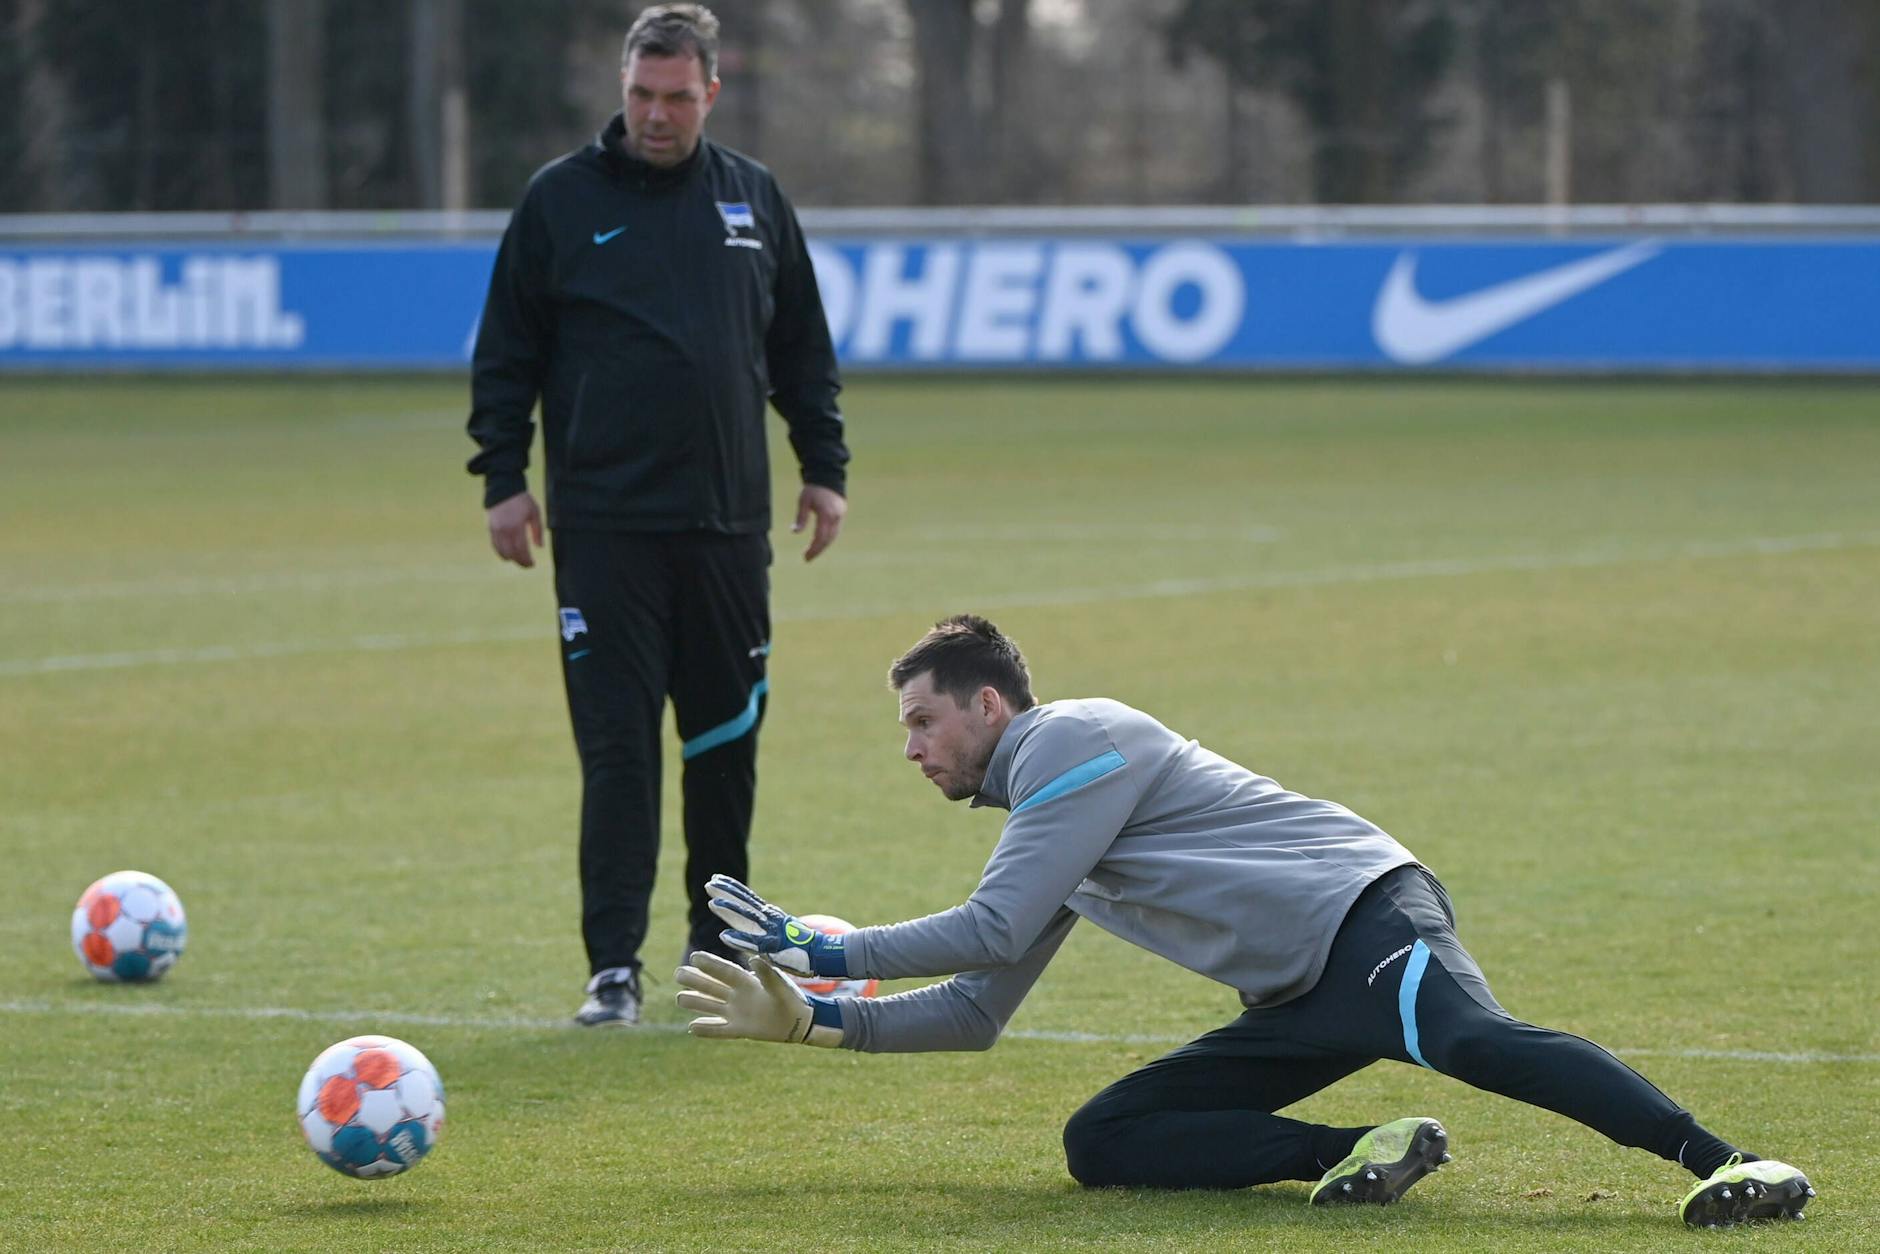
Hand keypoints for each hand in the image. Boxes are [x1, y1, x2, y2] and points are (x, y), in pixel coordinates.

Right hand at [487, 491, 543, 566]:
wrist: (503, 488)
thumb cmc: (522, 500)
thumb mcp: (535, 512)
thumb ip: (537, 531)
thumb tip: (539, 547)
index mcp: (517, 526)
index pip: (521, 549)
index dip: (526, 559)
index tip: (532, 564)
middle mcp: (504, 530)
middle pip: (511, 553)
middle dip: (519, 562)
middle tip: (527, 565)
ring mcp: (495, 529)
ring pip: (501, 551)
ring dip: (510, 558)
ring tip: (518, 560)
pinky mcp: (490, 528)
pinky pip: (494, 545)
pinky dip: (501, 552)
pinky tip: (508, 554)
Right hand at [675, 952, 843, 1046]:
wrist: (800, 1021)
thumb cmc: (792, 999)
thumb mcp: (780, 985)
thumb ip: (767, 974)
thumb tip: (754, 958)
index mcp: (747, 981)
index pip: (724, 971)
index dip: (710, 964)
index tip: (695, 957)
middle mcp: (739, 995)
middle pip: (712, 986)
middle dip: (696, 980)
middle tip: (678, 973)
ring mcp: (738, 1012)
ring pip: (712, 1006)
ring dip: (696, 1002)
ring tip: (678, 998)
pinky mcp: (741, 1029)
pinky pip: (720, 1030)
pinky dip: (707, 1029)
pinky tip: (691, 1028)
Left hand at [706, 873, 849, 976]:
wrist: (823, 955)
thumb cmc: (802, 948)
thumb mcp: (782, 933)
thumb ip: (768, 928)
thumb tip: (755, 926)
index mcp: (771, 916)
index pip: (748, 898)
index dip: (732, 888)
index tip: (716, 879)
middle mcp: (770, 920)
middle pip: (744, 903)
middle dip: (726, 893)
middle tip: (708, 883)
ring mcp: (771, 932)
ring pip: (746, 919)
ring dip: (729, 911)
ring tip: (711, 903)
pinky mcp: (773, 948)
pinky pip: (753, 943)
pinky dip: (738, 939)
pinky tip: (724, 936)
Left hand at [792, 484, 845, 561]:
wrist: (828, 476)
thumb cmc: (813, 489)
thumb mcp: (803, 501)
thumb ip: (801, 517)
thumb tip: (795, 532)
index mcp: (826, 515)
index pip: (820, 537)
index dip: (813, 549)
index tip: (805, 557)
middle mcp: (835, 517)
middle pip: (828, 540)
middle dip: (818, 550)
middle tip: (807, 558)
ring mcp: (840, 516)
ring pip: (833, 536)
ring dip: (824, 546)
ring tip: (813, 552)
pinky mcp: (842, 514)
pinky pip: (836, 530)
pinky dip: (828, 538)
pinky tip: (821, 542)